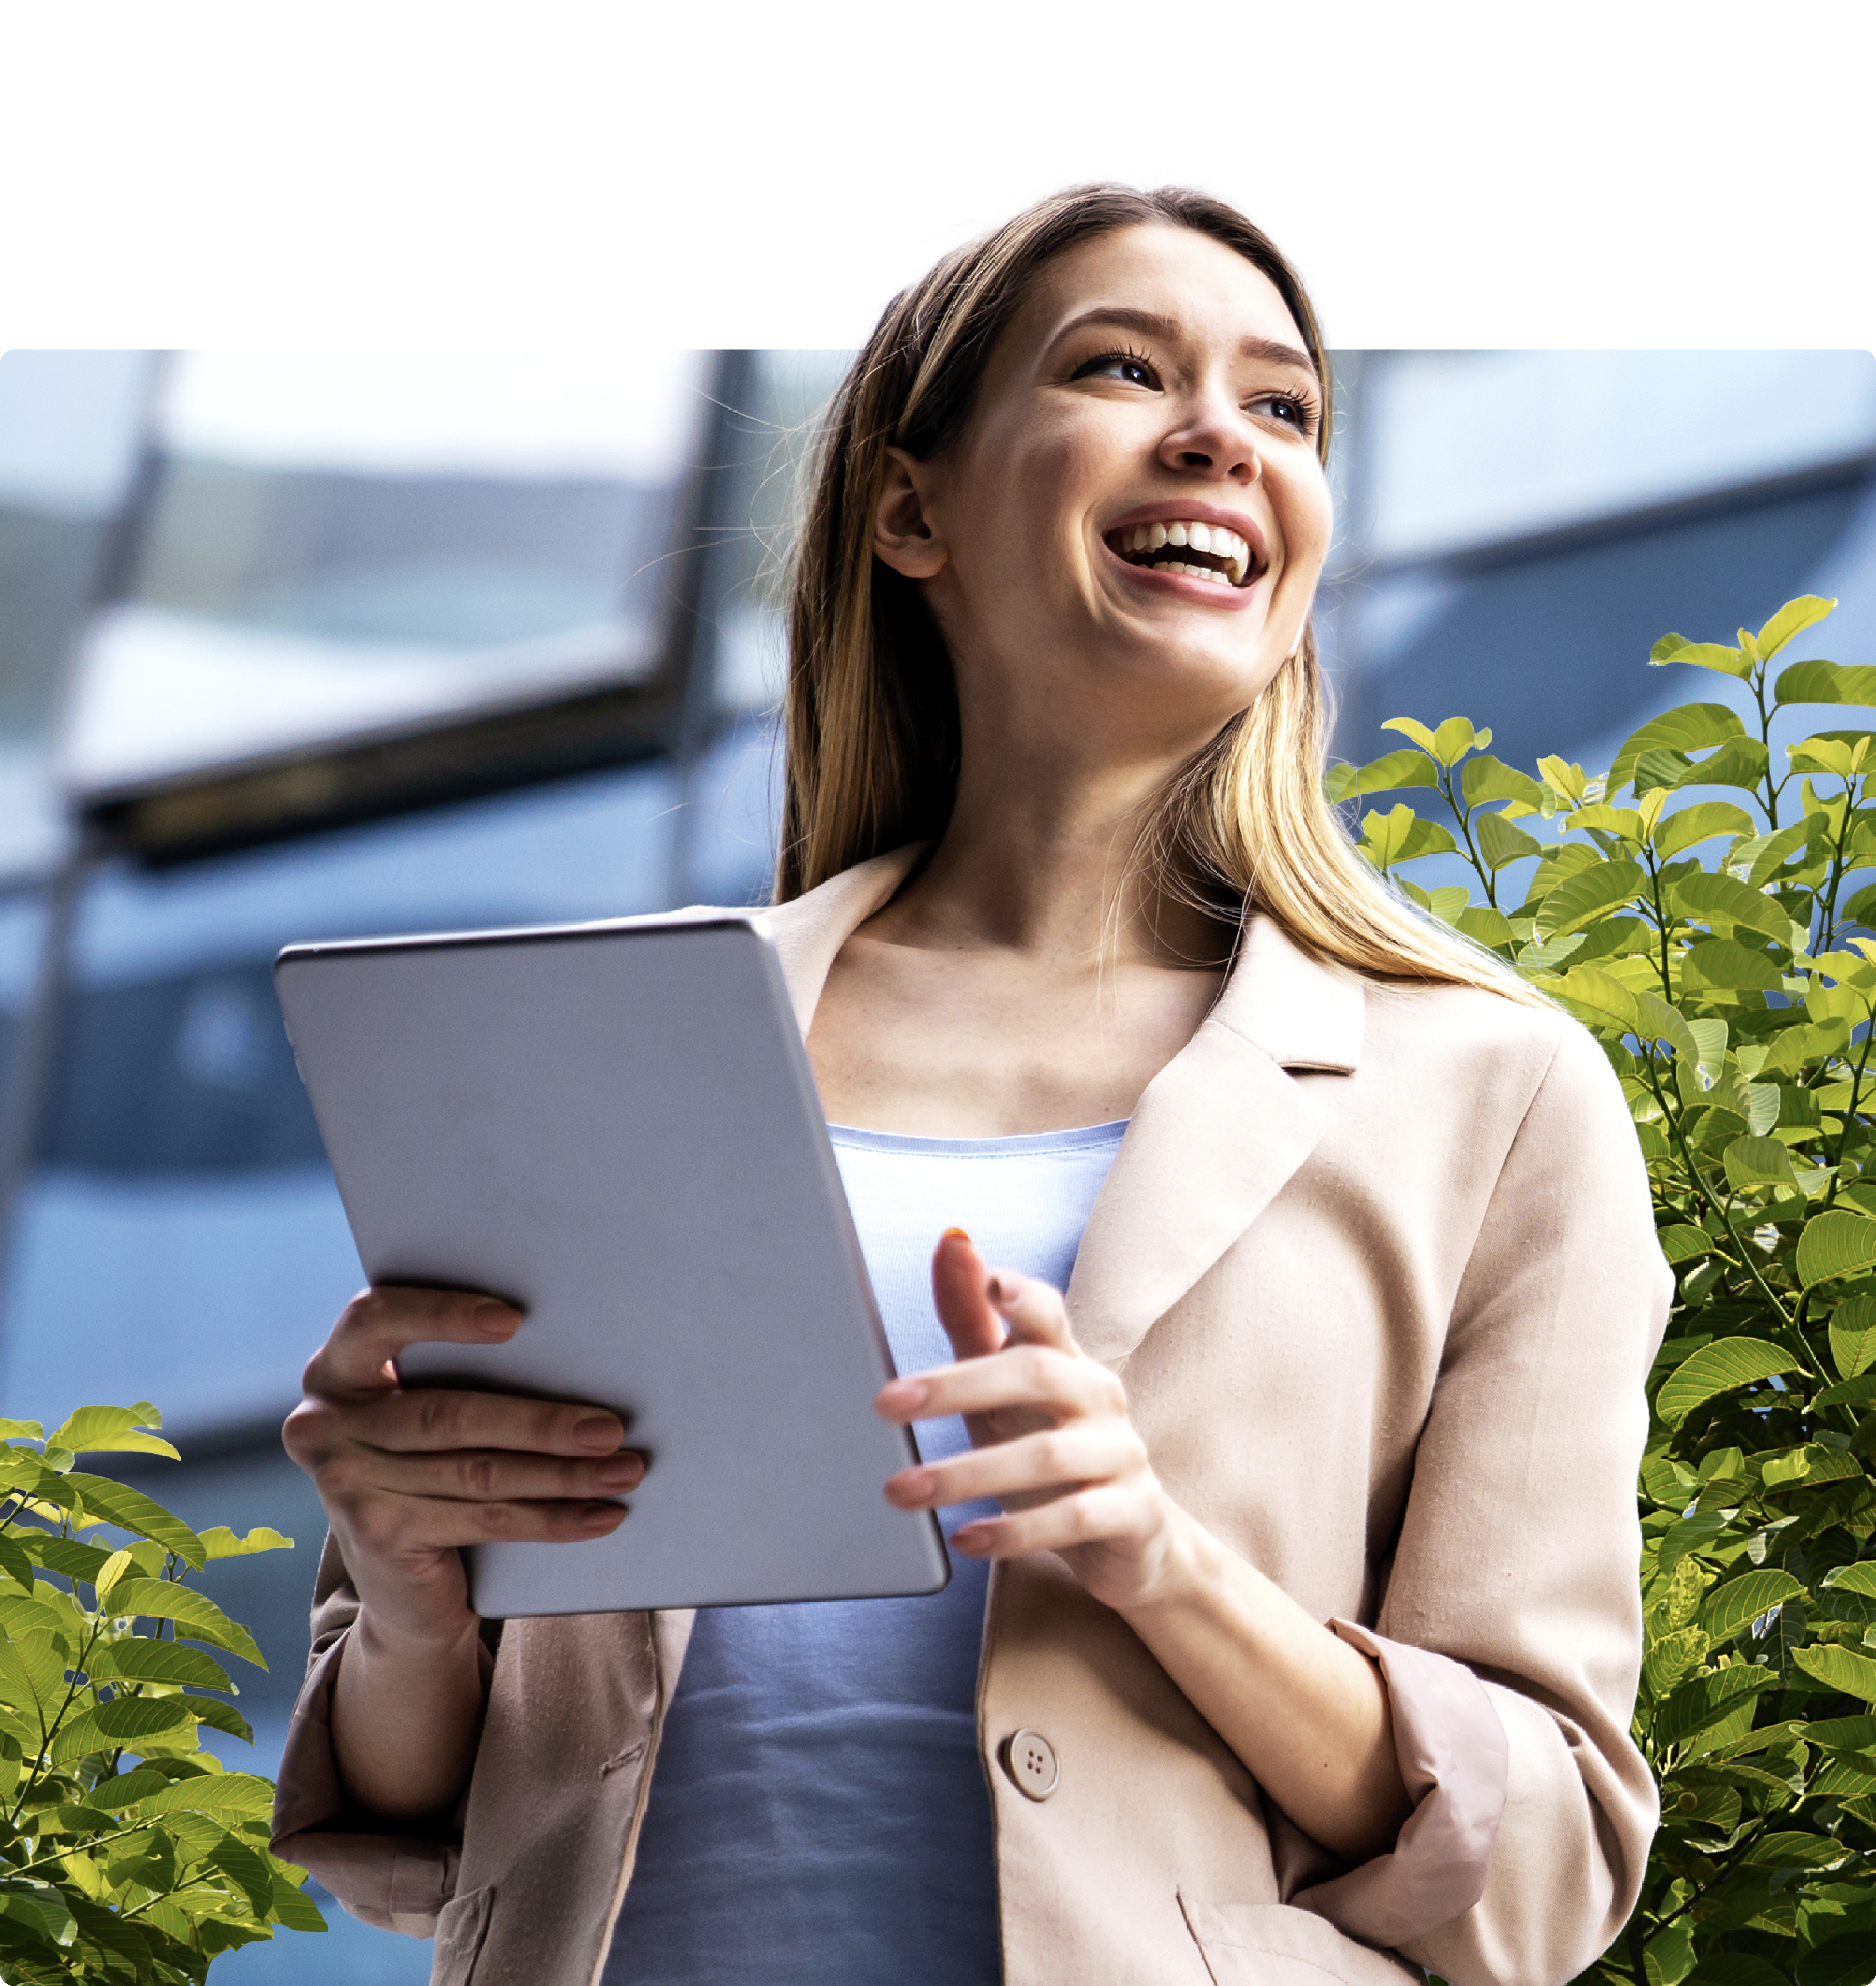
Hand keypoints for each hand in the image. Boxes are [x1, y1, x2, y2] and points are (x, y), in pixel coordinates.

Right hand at [283, 1285, 644, 1648]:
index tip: (514, 1321)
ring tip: (625, 1470)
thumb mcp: (428, 1411)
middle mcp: (325, 1423)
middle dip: (541, 1421)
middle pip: (449, 1413)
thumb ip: (463, 1374)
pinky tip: (602, 1515)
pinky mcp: (377, 1535)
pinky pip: (486, 1519)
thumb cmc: (431, 1464)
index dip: (441, 1314)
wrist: (402, 1585)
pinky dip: (553, 1518)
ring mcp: (346, 1483)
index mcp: (337, 1368)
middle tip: (612, 1428)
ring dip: (564, 1474)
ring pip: (479, 1472)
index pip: (376, 1319)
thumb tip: (573, 1350)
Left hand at [874, 1230, 1186, 1611]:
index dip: (1022, 1296)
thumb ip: (974, 1321)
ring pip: (1048, 1454)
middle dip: (956, 1387)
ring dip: (967, 1473)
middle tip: (885, 1403)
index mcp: (1068, 1359)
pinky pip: (1074, 1518)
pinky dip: (1016, 1531)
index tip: (988, 1280)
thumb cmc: (1048, 1446)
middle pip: (1036, 1373)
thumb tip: (952, 1242)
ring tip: (903, 1490)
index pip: (1050, 1314)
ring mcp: (1121, 1454)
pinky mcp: (1132, 1512)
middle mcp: (1099, 1396)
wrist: (1128, 1536)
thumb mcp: (1002, 1389)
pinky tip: (966, 1539)